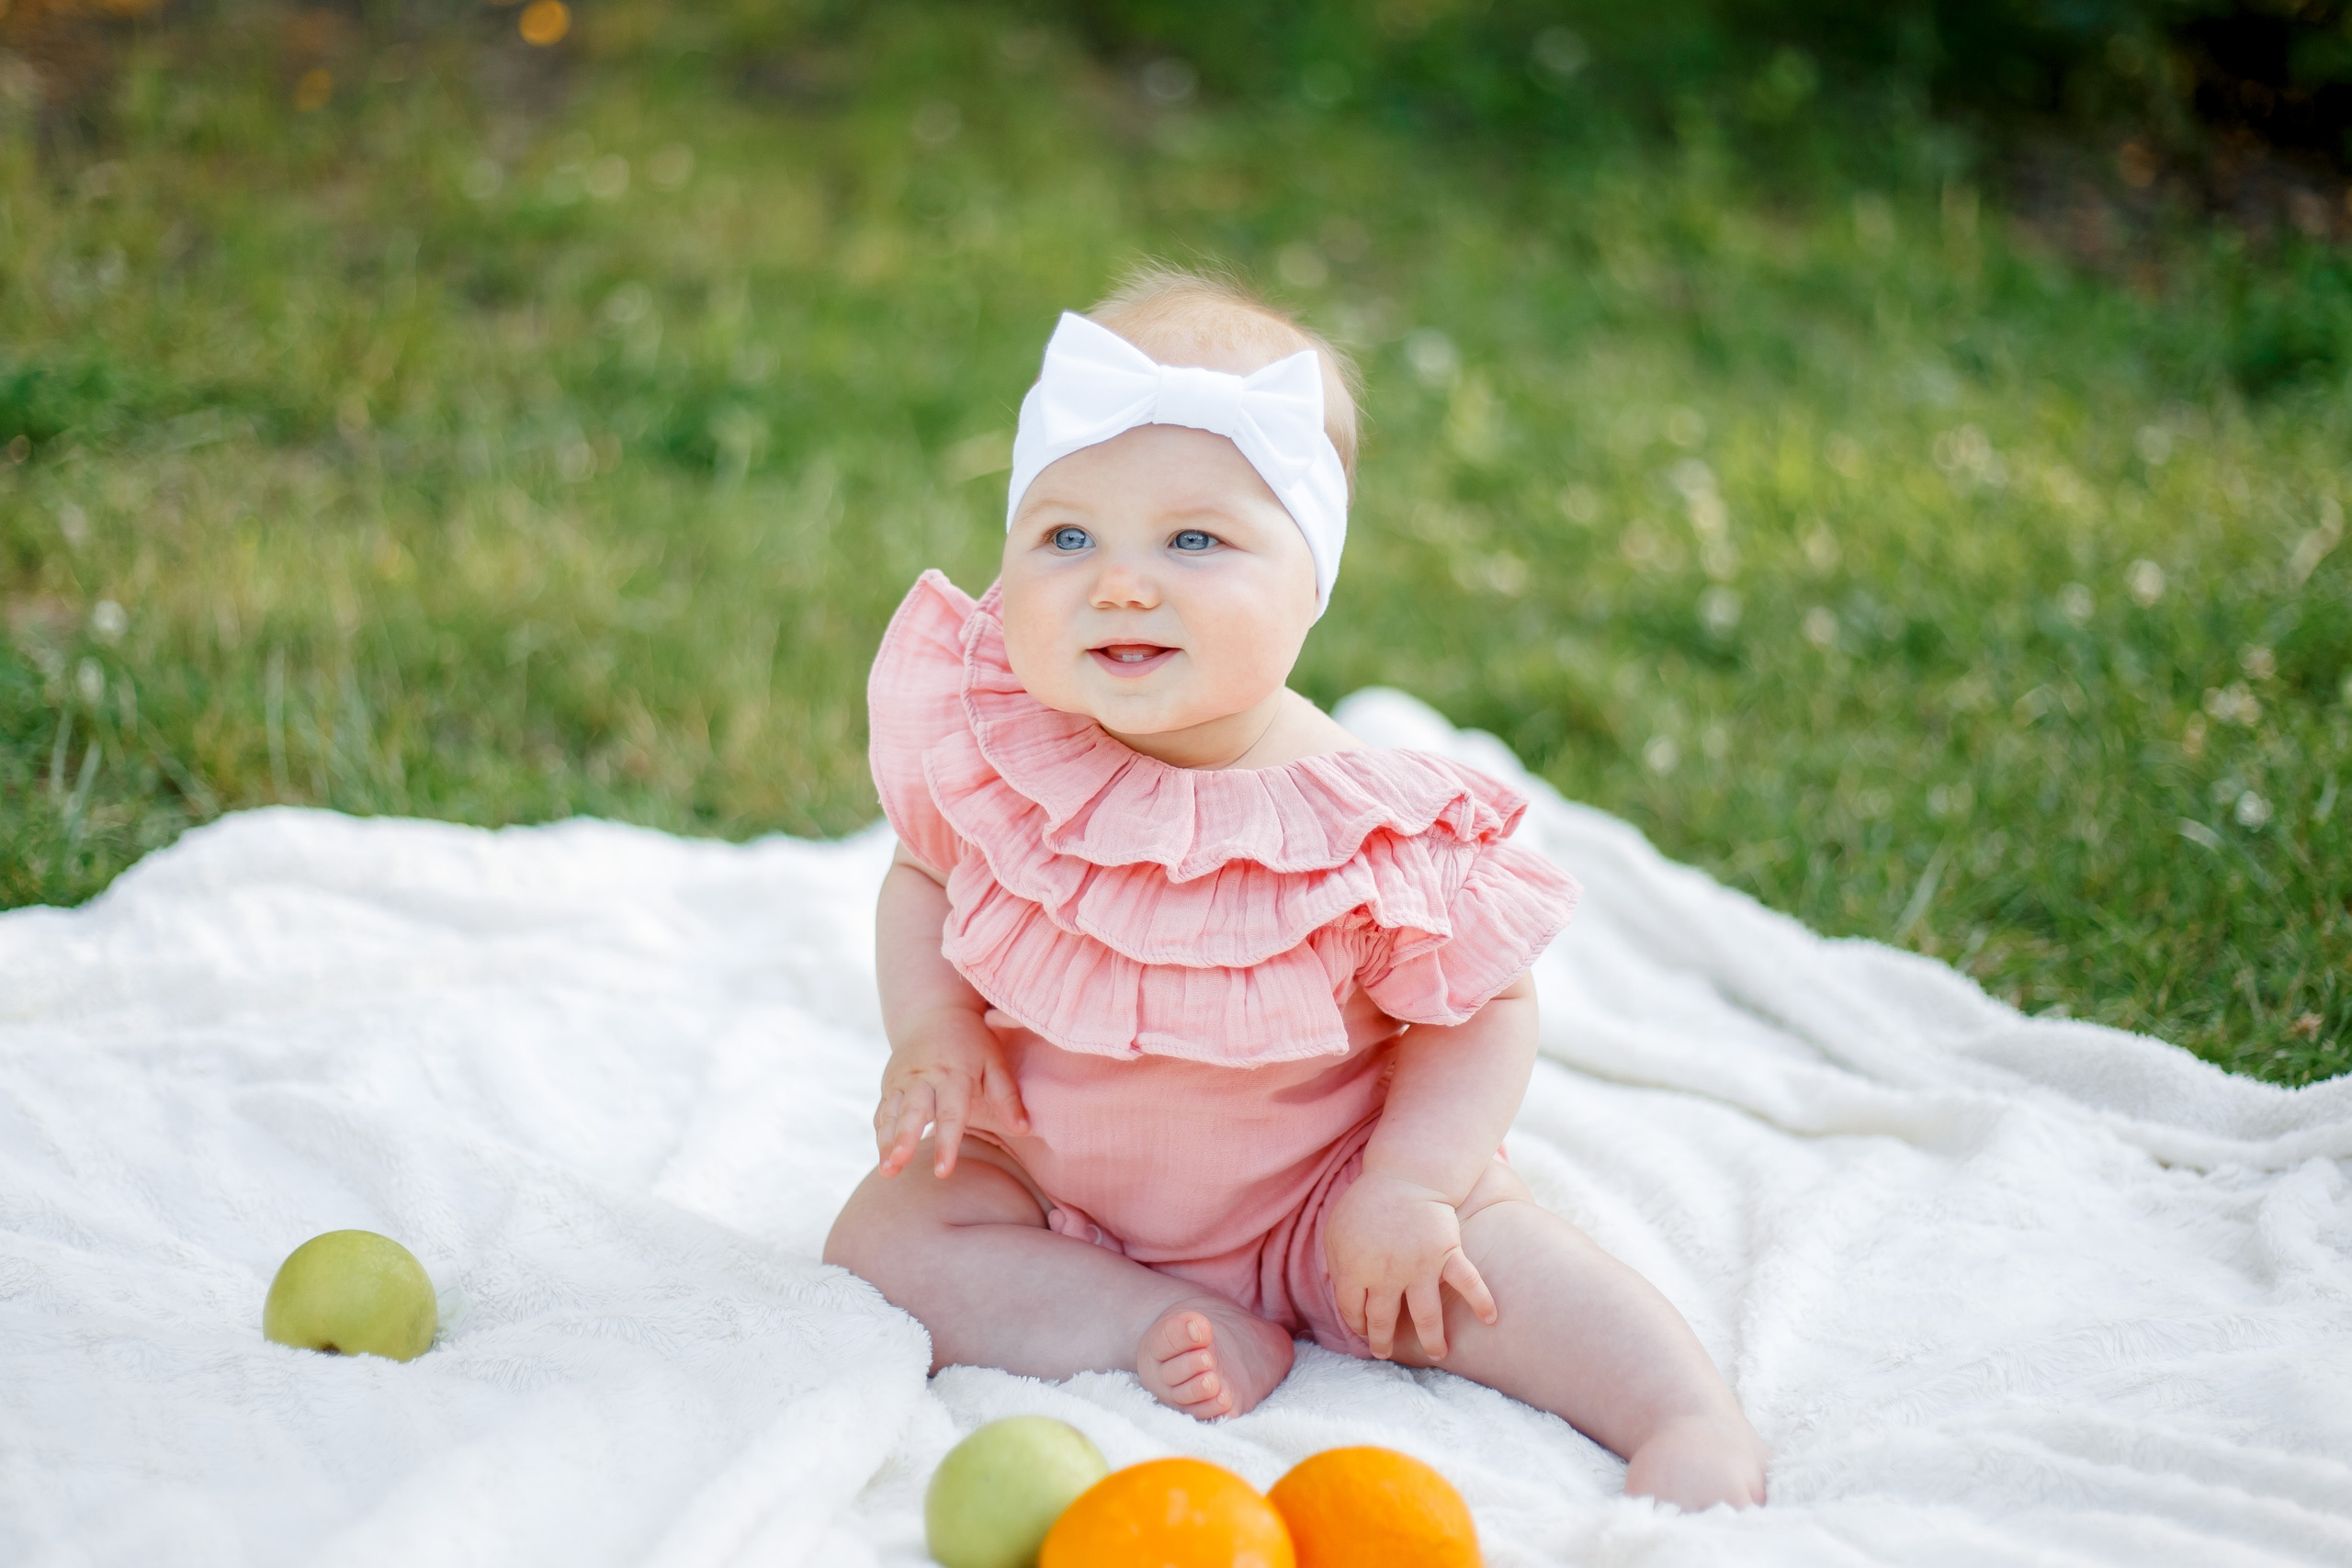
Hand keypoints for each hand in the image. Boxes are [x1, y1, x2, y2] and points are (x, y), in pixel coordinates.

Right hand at [874, 1005, 1028, 1179]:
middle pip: (913, 1112)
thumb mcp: (994, 1061)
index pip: (950, 1113)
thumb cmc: (972, 1041)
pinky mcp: (889, 1083)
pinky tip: (883, 1156)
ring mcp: (902, 1079)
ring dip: (886, 1141)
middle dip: (904, 1139)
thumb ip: (1007, 1096)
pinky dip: (880, 1132)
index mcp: (953, 1073)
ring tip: (887, 1170)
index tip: (943, 1171)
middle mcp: (923, 1077)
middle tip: (898, 1163)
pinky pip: (883, 1110)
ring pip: (891, 1113)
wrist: (935, 1011)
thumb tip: (1024, 1128)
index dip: (947, 1142)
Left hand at [1324, 1170, 1497, 1360]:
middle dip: (1383, 1342)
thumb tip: (1342, 1296)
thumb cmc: (1366, 1204)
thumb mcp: (1337, 1234)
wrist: (1403, 1175)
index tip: (1363, 1331)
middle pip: (1384, 1320)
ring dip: (1432, 1339)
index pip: (1353, 1311)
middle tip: (1385, 1353)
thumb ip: (1337, 1267)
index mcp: (1355, 1269)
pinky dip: (1481, 1300)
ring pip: (1426, 1315)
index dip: (1357, 1325)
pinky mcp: (1447, 1253)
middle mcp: (1388, 1275)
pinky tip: (1490, 1319)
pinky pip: (1467, 1281)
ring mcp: (1420, 1266)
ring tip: (1439, 1354)